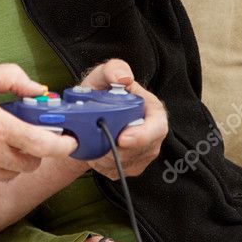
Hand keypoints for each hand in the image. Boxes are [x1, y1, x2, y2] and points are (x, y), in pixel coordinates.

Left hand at [78, 59, 166, 178]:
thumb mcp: (102, 75)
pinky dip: (102, 165)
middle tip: (97, 147)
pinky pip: (118, 171)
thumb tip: (123, 78)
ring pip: (127, 162)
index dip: (142, 134)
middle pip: (142, 149)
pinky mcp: (132, 166)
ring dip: (106, 157)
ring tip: (91, 144)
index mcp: (152, 109)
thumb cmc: (99, 93)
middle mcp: (153, 133)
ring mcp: (144, 152)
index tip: (122, 138)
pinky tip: (95, 152)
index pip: (157, 125)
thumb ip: (113, 69)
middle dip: (118, 151)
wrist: (85, 117)